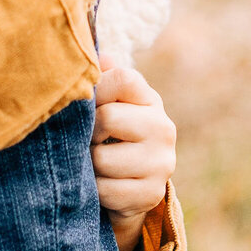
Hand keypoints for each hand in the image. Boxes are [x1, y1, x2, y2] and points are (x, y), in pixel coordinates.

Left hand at [92, 64, 175, 250]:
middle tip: (86, 142)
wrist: (130, 191)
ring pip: (101, 159)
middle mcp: (163, 128)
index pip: (123, 79)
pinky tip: (101, 187)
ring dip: (87, 166)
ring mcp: (161, 163)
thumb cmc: (110, 139)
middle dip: (87, 134)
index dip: (95, 90)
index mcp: (150, 101)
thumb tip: (97, 56)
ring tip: (93, 166)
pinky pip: (105, 191)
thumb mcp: (107, 106)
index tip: (86, 106)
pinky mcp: (151, 194)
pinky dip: (95, 192)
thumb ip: (100, 79)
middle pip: (107, 119)